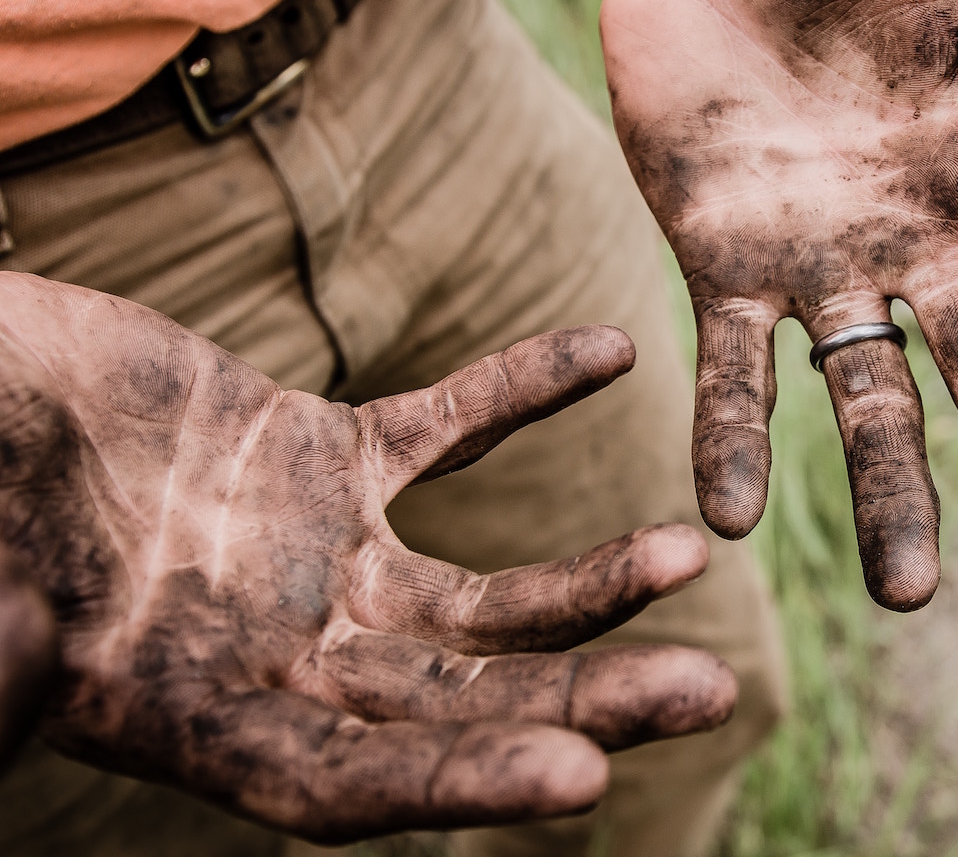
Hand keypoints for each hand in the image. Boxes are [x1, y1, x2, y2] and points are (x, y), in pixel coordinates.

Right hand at [0, 273, 734, 841]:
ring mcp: (316, 557)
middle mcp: (280, 654)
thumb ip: (1, 646)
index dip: (461, 783)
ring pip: (481, 593)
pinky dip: (522, 388)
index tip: (584, 780)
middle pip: (459, 701)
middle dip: (582, 700)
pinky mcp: (325, 455)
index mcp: (195, 715)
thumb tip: (20, 680)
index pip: (350, 781)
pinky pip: (447, 425)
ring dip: (587, 579)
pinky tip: (610, 349)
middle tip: (710, 694)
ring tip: (688, 553)